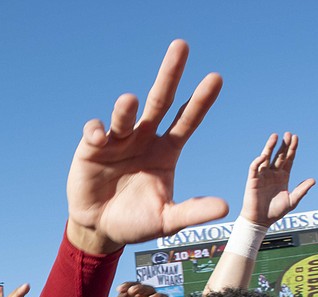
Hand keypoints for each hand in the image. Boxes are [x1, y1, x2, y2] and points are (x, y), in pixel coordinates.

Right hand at [65, 40, 227, 253]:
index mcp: (166, 151)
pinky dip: (96, 131)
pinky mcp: (92, 148)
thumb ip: (192, 212)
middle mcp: (144, 138)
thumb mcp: (167, 220)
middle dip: (170, 74)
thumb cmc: (136, 222)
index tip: (216, 78)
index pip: (187, 120)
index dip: (200, 101)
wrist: (100, 229)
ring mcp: (118, 141)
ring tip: (129, 101)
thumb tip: (225, 207)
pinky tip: (100, 137)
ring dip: (127, 107)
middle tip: (181, 46)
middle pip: (159, 101)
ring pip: (125, 115)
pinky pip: (95, 132)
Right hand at [239, 133, 314, 226]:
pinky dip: (258, 161)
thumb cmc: (275, 212)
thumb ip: (302, 190)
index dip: (292, 149)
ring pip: (266, 158)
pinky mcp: (252, 180)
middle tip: (288, 134)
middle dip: (283, 145)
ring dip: (270, 147)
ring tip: (275, 136)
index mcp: (283, 177)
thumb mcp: (292, 201)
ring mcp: (262, 176)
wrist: (260, 221)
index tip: (295, 138)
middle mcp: (272, 174)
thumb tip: (313, 180)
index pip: (288, 159)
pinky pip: (254, 168)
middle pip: (278, 155)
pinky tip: (263, 156)